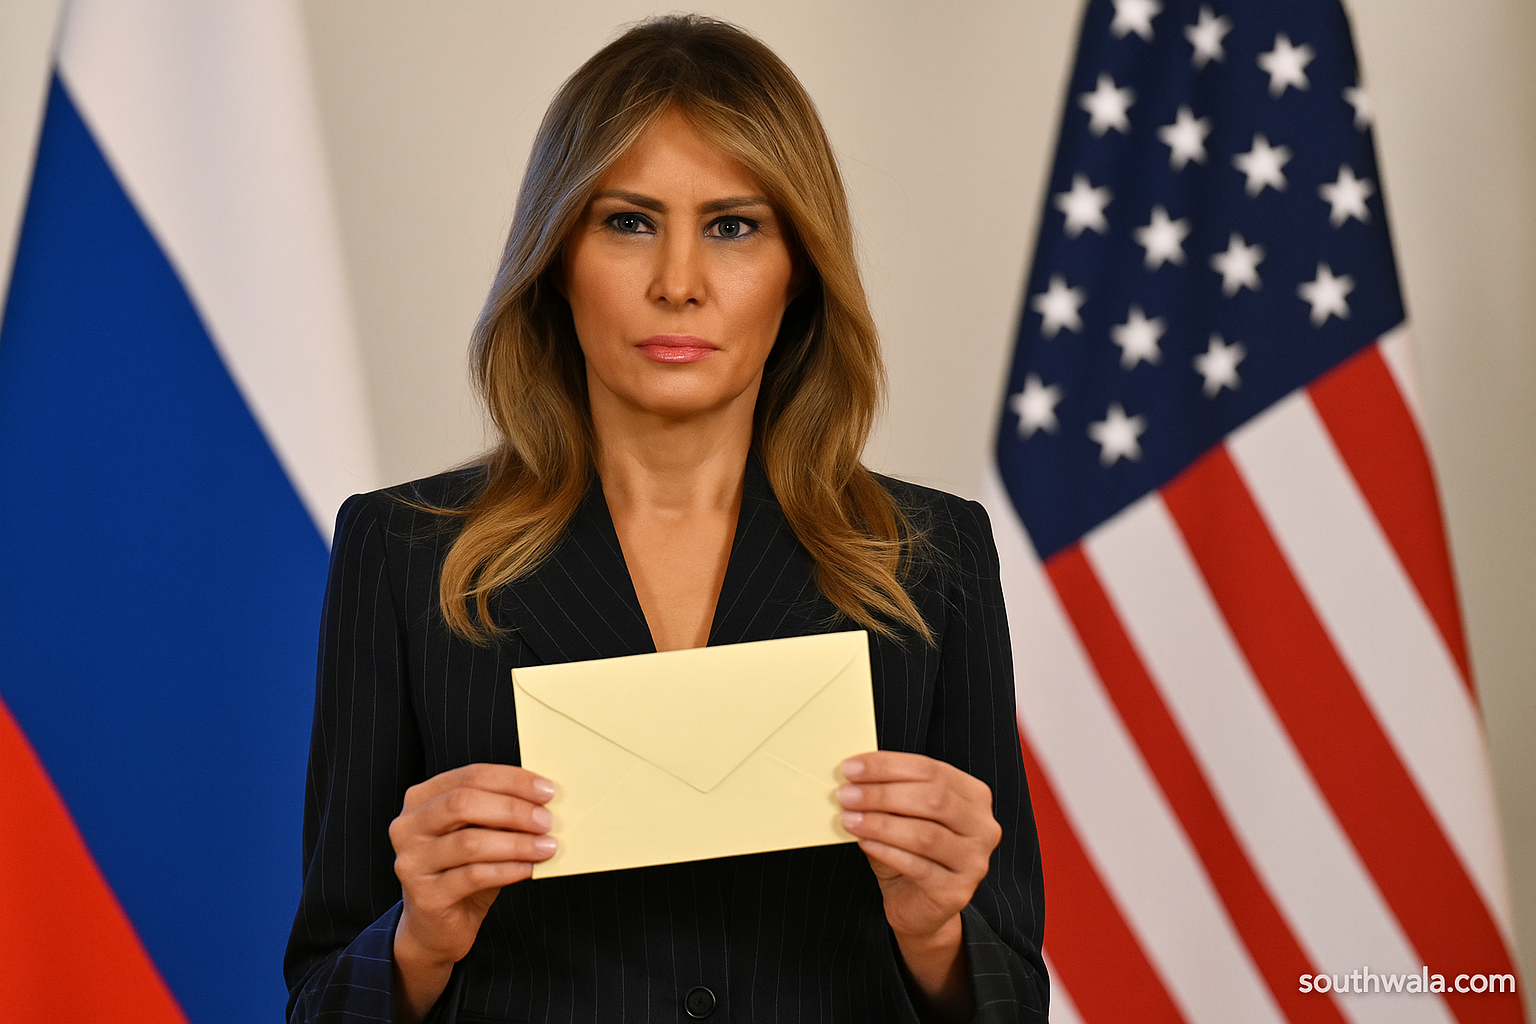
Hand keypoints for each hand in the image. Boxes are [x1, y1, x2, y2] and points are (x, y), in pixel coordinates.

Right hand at [389, 763, 556, 1022]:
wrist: (435, 927)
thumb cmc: (462, 871)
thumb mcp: (478, 833)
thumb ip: (498, 813)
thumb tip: (544, 799)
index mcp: (421, 799)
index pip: (470, 776)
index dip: (511, 780)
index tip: (547, 790)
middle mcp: (408, 826)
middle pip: (462, 804)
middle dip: (512, 809)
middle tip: (547, 820)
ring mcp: (412, 861)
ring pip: (469, 842)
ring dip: (516, 843)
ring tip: (546, 846)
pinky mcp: (425, 895)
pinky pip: (473, 876)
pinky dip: (507, 870)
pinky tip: (529, 869)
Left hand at [837, 751, 1000, 1021]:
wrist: (919, 905)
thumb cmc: (909, 851)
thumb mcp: (902, 814)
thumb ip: (889, 793)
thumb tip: (855, 775)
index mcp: (973, 796)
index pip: (931, 770)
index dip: (888, 766)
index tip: (850, 767)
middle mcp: (983, 826)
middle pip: (933, 799)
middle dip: (883, 794)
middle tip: (846, 795)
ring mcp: (974, 861)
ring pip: (926, 834)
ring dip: (881, 824)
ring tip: (849, 819)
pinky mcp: (957, 891)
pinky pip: (918, 867)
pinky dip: (887, 852)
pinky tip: (864, 843)